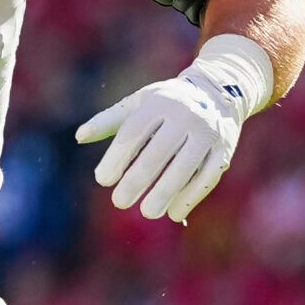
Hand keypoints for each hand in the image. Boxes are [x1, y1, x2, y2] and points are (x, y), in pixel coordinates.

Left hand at [76, 74, 241, 223]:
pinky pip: (207, 176)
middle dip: (136, 181)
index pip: (133, 133)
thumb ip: (109, 121)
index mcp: (159, 102)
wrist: (219, 91)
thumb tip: (79, 137)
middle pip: (157, 153)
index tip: (103, 180)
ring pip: (184, 167)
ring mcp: (207, 132)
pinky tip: (174, 213)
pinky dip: (191, 196)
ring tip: (147, 212)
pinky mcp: (224, 149)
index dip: (116, 158)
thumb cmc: (167, 102)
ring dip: (164, 193)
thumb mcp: (138, 103)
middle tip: (119, 202)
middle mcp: (185, 115)